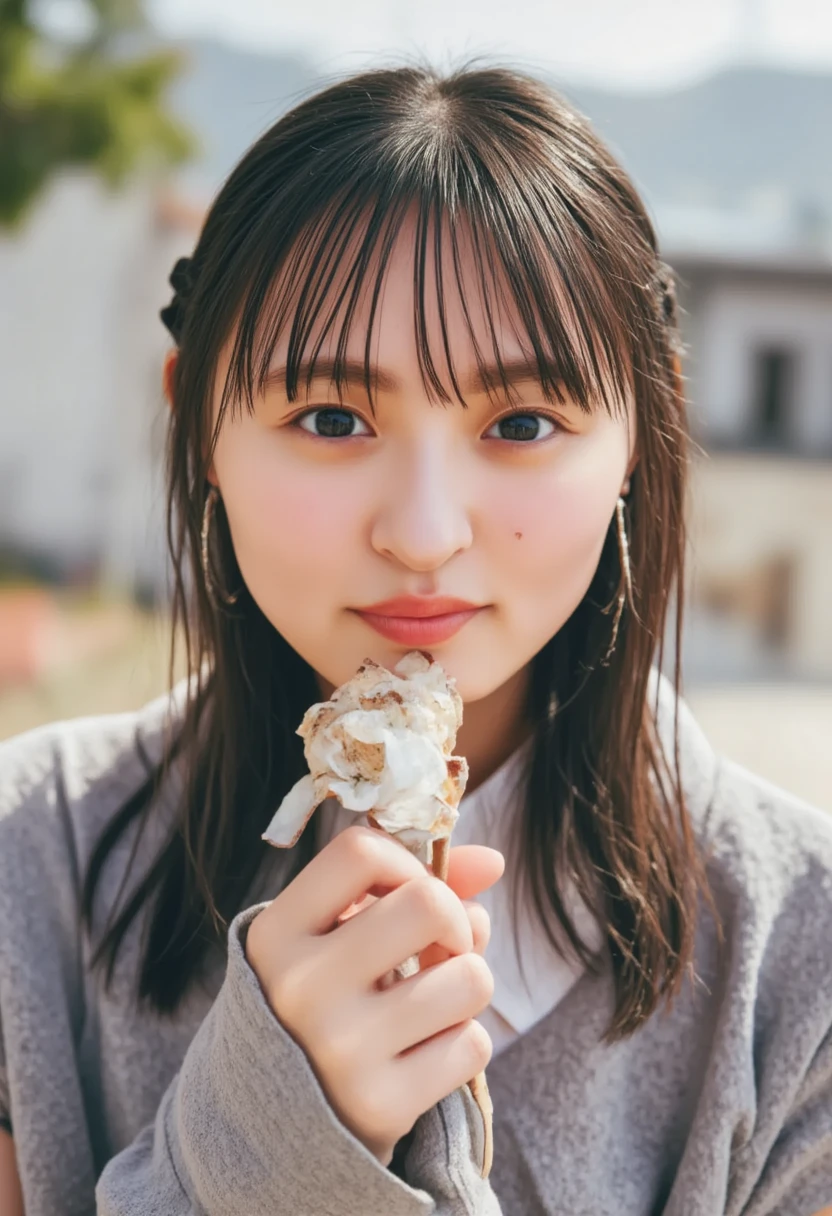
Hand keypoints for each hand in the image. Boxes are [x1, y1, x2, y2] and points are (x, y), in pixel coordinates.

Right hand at [245, 825, 503, 1165]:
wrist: (278, 1128)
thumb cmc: (324, 1002)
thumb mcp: (339, 935)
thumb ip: (410, 885)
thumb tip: (494, 861)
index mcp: (276, 934)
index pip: (360, 850)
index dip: (405, 862)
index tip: (406, 891)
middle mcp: (299, 987)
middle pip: (429, 903)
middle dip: (454, 922)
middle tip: (437, 949)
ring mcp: (340, 1049)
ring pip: (470, 976)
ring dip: (466, 984)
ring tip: (431, 1002)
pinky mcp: (381, 1105)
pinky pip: (473, 1043)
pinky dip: (463, 1042)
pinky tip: (425, 1052)